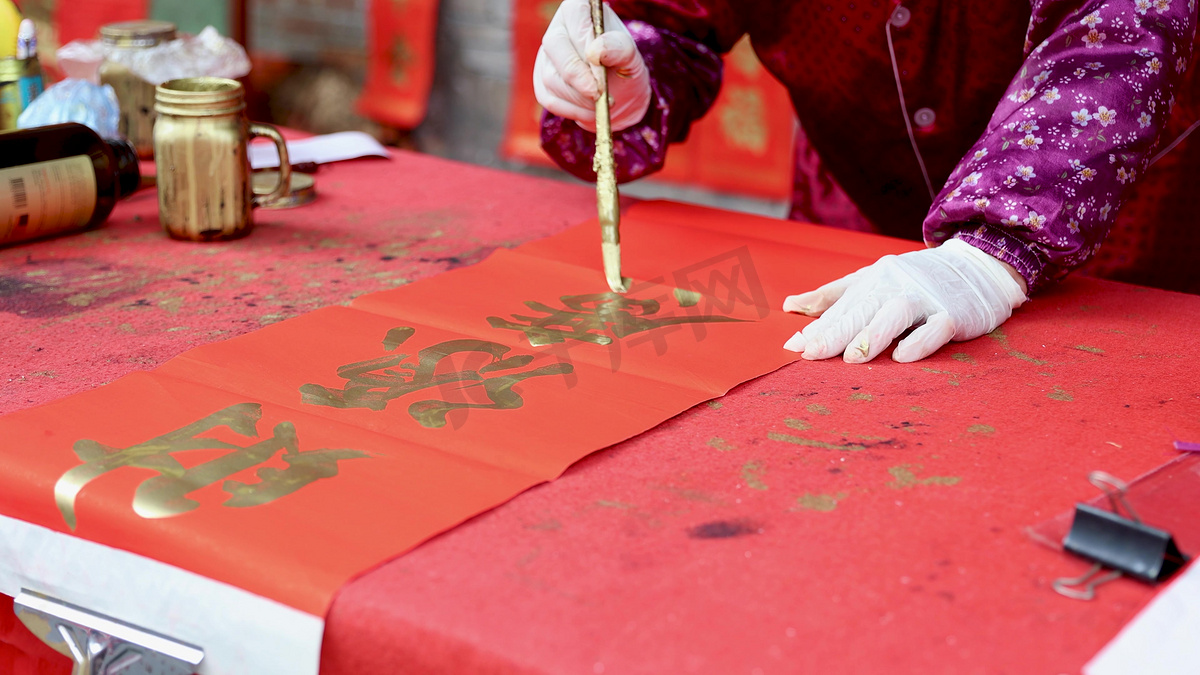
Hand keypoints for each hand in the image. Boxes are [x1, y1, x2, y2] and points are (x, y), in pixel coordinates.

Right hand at [533, 0, 651, 131]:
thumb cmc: (625, 67)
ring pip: (551, 78)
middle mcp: (557, 30)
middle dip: (578, 78)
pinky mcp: (542, 83)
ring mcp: (545, 57)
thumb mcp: (632, 57)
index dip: (586, 46)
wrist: (620, 92)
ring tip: (603, 104)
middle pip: (555, 48)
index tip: (601, 72)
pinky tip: (591, 112)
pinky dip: (572, 111)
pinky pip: (549, 99)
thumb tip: (595, 51)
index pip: (575, 19)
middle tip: (600, 96)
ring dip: (579, 99)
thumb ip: (620, 48)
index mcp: (579, 11)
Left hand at [782, 239, 1027, 362]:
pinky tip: (902, 357)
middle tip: (811, 354)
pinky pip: (936, 328)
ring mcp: (925, 298)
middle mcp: (895, 286)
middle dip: (835, 333)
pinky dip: (919, 342)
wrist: (977, 266)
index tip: (793, 346)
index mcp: (872, 280)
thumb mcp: (870, 280)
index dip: (817, 327)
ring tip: (851, 359)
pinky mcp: (953, 313)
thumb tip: (789, 306)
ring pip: (895, 315)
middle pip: (861, 309)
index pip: (841, 307)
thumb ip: (831, 296)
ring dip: (872, 336)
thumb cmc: (915, 279)